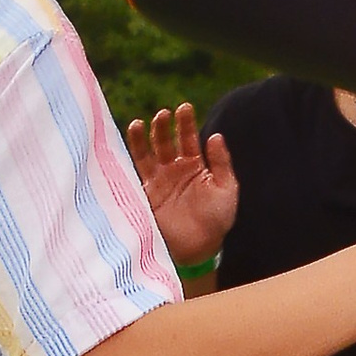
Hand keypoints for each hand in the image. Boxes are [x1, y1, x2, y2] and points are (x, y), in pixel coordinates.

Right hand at [126, 104, 239, 263]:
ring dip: (146, 138)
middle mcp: (175, 169)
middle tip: (165, 114)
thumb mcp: (226, 189)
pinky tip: (128, 146)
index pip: (189, 138)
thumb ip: (221, 163)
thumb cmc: (217, 220)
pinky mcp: (145, 193)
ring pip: (149, 152)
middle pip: (166, 141)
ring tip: (144, 123)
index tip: (184, 107)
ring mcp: (158, 180)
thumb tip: (216, 135)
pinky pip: (136, 171)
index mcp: (196, 166)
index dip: (186, 123)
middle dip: (164, 127)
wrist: (198, 248)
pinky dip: (132, 157)